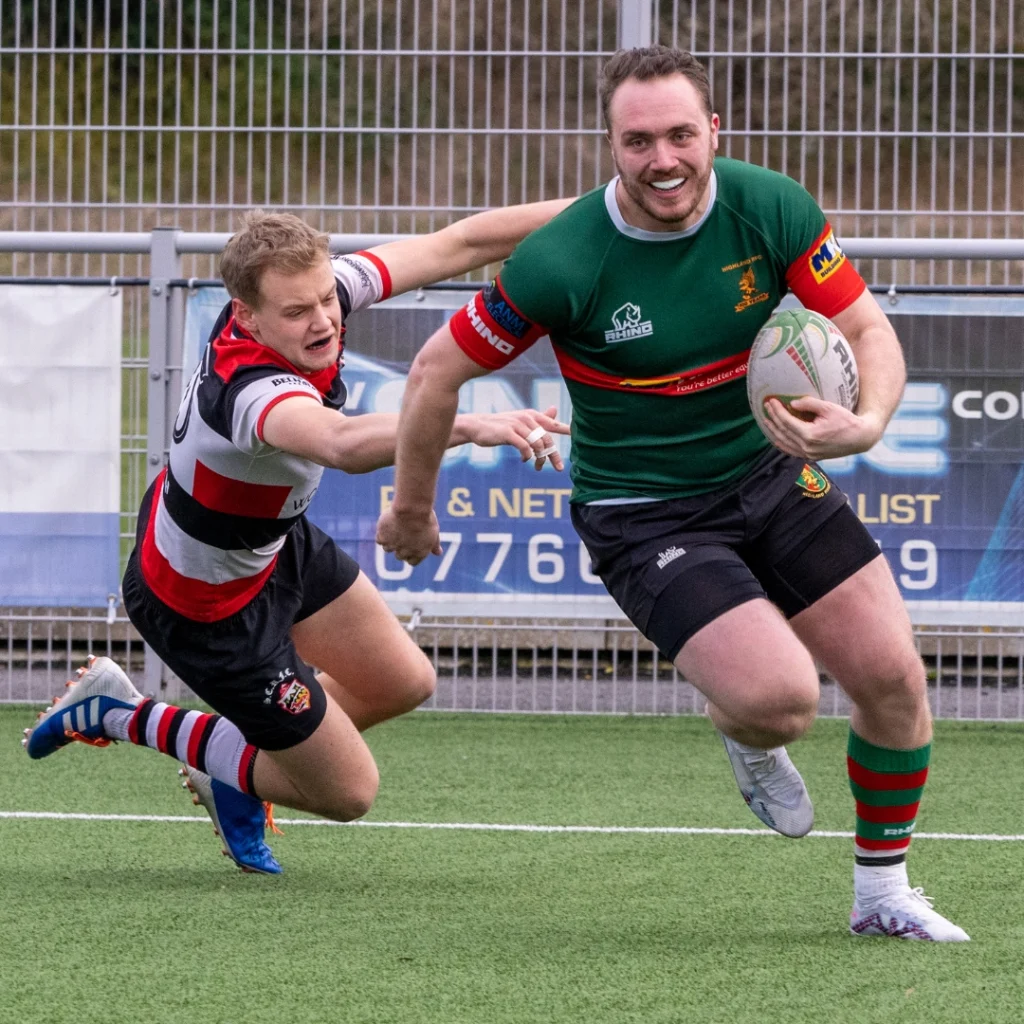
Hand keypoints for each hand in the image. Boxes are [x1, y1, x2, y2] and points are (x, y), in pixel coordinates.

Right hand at [375, 507, 441, 565]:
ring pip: (388, 548)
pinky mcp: (383, 537)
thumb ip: (434, 545)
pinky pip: (379, 540)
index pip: (412, 561)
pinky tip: (388, 525)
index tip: (411, 542)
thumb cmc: (425, 518)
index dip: (411, 553)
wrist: (412, 509)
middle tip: (404, 532)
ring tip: (396, 527)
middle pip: (399, 556)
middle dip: (401, 546)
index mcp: (420, 553)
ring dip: (390, 540)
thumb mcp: (433, 532)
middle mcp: (405, 553)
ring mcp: (393, 546)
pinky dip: (382, 534)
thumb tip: (438, 553)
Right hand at [459, 405, 570, 470]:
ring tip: (537, 466)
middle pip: (547, 439)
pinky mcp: (508, 433)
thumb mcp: (521, 421)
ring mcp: (518, 425)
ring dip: (540, 459)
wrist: (478, 426)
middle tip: (558, 467)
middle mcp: (527, 418)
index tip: (578, 436)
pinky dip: (527, 456)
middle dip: (554, 455)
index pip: (553, 424)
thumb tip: (555, 409)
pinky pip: (524, 447)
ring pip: (537, 445)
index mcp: (532, 415)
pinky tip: (525, 459)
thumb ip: (539, 419)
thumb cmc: (501, 425)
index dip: (566, 430)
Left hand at [762, 396, 883, 460]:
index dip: (777, 411)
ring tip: (767, 421)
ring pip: (785, 443)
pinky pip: (791, 451)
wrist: (860, 438)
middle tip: (766, 407)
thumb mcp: (829, 408)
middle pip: (783, 432)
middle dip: (773, 418)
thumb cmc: (846, 421)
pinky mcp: (811, 457)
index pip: (786, 421)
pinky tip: (777, 437)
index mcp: (810, 435)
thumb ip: (809, 404)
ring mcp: (808, 454)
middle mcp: (806, 447)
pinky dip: (782, 444)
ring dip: (774, 431)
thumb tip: (792, 404)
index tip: (771, 401)